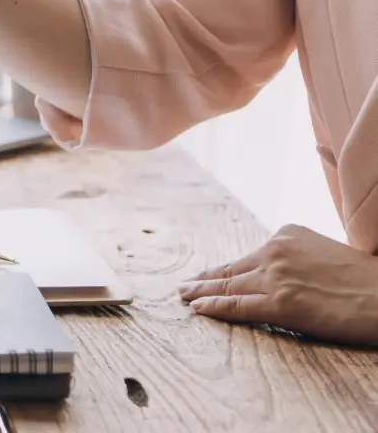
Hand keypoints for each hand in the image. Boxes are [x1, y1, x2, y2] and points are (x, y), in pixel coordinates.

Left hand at [178, 223, 377, 344]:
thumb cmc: (365, 278)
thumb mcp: (325, 252)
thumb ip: (297, 257)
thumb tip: (279, 272)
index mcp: (287, 233)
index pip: (249, 256)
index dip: (225, 267)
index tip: (207, 273)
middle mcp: (276, 250)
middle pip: (232, 269)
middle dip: (205, 279)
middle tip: (183, 285)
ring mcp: (276, 277)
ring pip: (228, 286)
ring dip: (201, 293)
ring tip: (184, 296)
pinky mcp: (281, 303)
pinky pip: (237, 305)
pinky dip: (214, 307)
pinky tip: (198, 309)